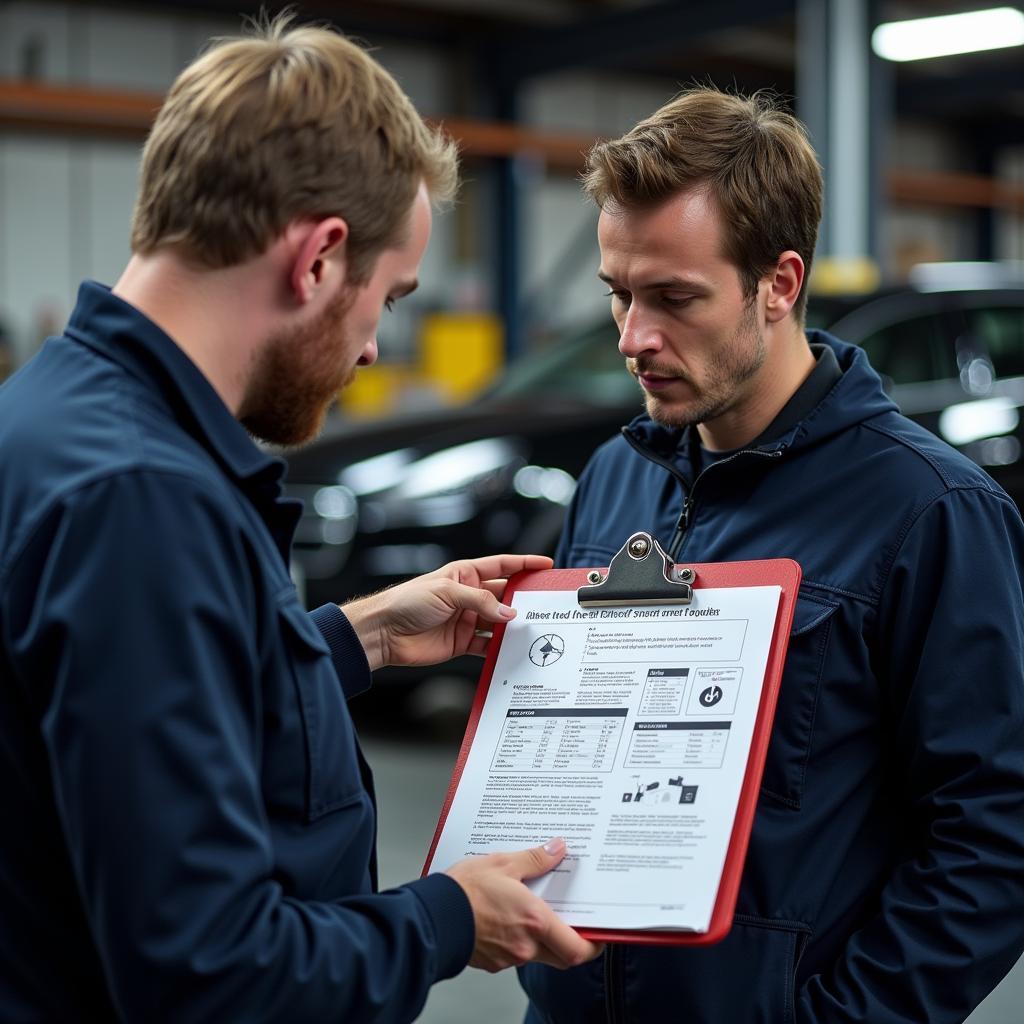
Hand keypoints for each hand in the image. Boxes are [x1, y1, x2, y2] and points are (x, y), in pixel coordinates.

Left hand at [341, 554, 551, 670]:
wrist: (384, 632)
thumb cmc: (407, 601)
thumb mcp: (447, 592)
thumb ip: (480, 601)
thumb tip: (508, 613)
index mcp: (465, 575)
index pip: (501, 566)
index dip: (524, 565)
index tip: (545, 565)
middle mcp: (469, 596)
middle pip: (504, 596)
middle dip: (524, 600)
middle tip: (545, 605)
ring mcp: (466, 619)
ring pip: (499, 622)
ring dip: (513, 627)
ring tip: (533, 630)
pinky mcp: (462, 642)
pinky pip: (487, 645)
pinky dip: (499, 648)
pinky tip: (511, 650)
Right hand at [445, 838, 603, 971]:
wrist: (431, 914)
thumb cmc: (464, 890)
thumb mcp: (503, 863)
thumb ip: (535, 859)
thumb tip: (557, 849)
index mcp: (535, 922)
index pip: (578, 949)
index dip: (594, 944)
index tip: (599, 932)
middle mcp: (526, 946)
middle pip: (562, 956)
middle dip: (570, 940)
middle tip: (572, 918)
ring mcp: (509, 957)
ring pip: (539, 953)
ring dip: (542, 936)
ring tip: (534, 909)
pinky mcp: (492, 961)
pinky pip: (516, 953)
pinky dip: (519, 938)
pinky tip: (509, 918)